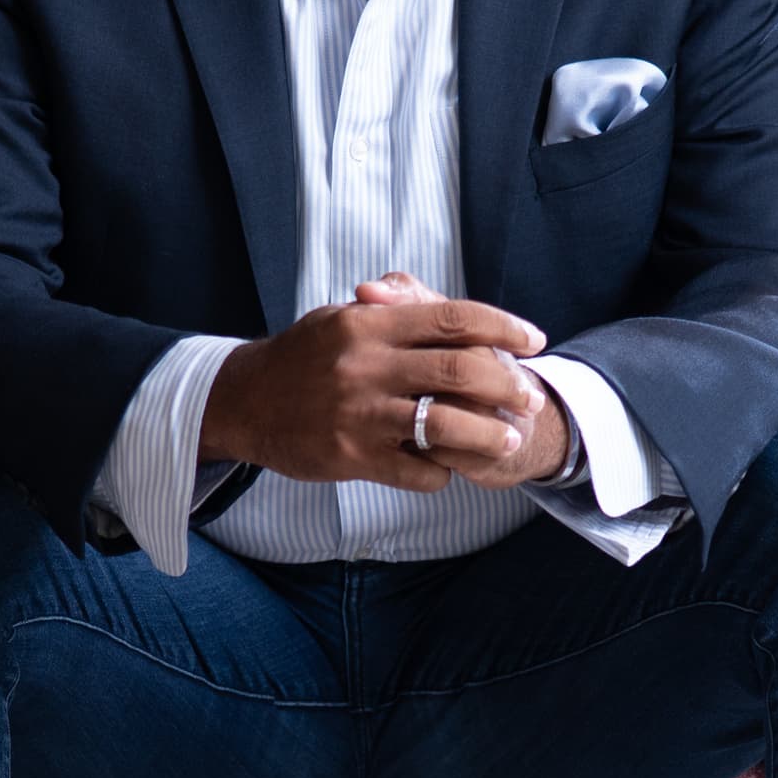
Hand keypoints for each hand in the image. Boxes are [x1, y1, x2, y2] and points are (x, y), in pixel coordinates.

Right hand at [201, 275, 568, 491]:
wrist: (243, 402)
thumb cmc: (302, 357)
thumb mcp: (342, 316)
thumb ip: (394, 307)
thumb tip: (445, 306)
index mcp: (370, 321)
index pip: (453, 317)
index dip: (503, 327)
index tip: (534, 340)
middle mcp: (367, 364)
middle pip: (462, 370)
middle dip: (508, 385)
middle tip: (532, 398)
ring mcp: (360, 413)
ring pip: (446, 425)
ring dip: (488, 435)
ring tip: (508, 440)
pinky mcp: (351, 456)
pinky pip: (417, 470)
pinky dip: (441, 471)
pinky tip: (448, 468)